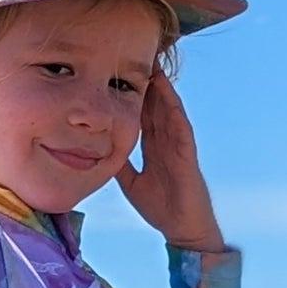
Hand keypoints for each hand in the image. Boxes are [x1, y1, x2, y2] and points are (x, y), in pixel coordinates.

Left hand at [115, 74, 225, 251]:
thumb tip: (99, 151)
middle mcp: (167, 141)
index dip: (134, 97)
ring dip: (162, 88)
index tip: (122, 77)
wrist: (183, 228)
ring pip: (168, 110)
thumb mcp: (131, 184)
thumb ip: (120, 165)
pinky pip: (180, 125)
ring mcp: (178, 144)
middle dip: (148, 84)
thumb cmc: (161, 208)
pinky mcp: (187, 152)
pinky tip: (167, 92)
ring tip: (153, 65)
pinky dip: (173, 108)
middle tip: (138, 58)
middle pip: (155, 107)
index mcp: (154, 148)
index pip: (143, 116)